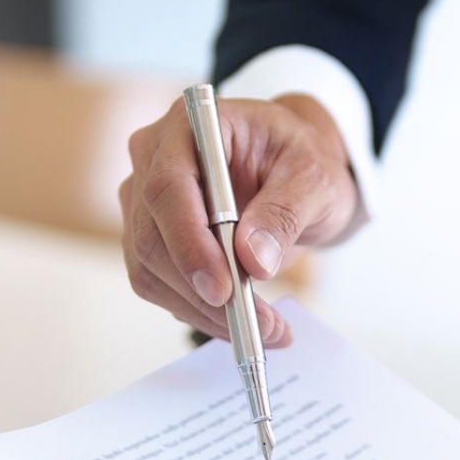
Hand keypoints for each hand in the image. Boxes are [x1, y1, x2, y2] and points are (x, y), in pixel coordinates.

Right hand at [120, 93, 359, 345]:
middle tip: (261, 327)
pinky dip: (200, 313)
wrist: (296, 174)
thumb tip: (253, 260)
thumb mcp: (314, 179)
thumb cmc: (302, 161)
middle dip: (203, 292)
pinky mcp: (152, 239)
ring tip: (267, 331)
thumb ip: (285, 212)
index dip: (189, 243)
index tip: (222, 289)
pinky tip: (245, 323)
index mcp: (189, 128)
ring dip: (204, 312)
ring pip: (151, 270)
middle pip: (152, 236)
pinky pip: (162, 286)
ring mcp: (145, 202)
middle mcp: (154, 161)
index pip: (168, 187)